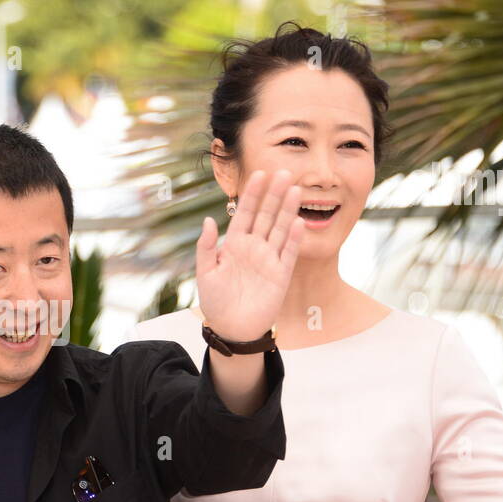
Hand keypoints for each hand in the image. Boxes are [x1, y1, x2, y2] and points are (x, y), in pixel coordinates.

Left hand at [196, 169, 304, 341]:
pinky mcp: (280, 275)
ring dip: (287, 210)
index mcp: (234, 244)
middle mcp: (253, 247)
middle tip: (285, 172)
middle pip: (266, 216)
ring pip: (279, 229)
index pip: (245, 213)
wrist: (232, 329)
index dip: (252, 194)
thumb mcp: (205, 273)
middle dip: (274, 195)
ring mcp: (268, 259)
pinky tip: (298, 222)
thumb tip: (208, 220)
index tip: (259, 173)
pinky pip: (288, 253)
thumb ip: (206, 247)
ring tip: (295, 190)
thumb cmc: (216, 302)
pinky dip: (293, 239)